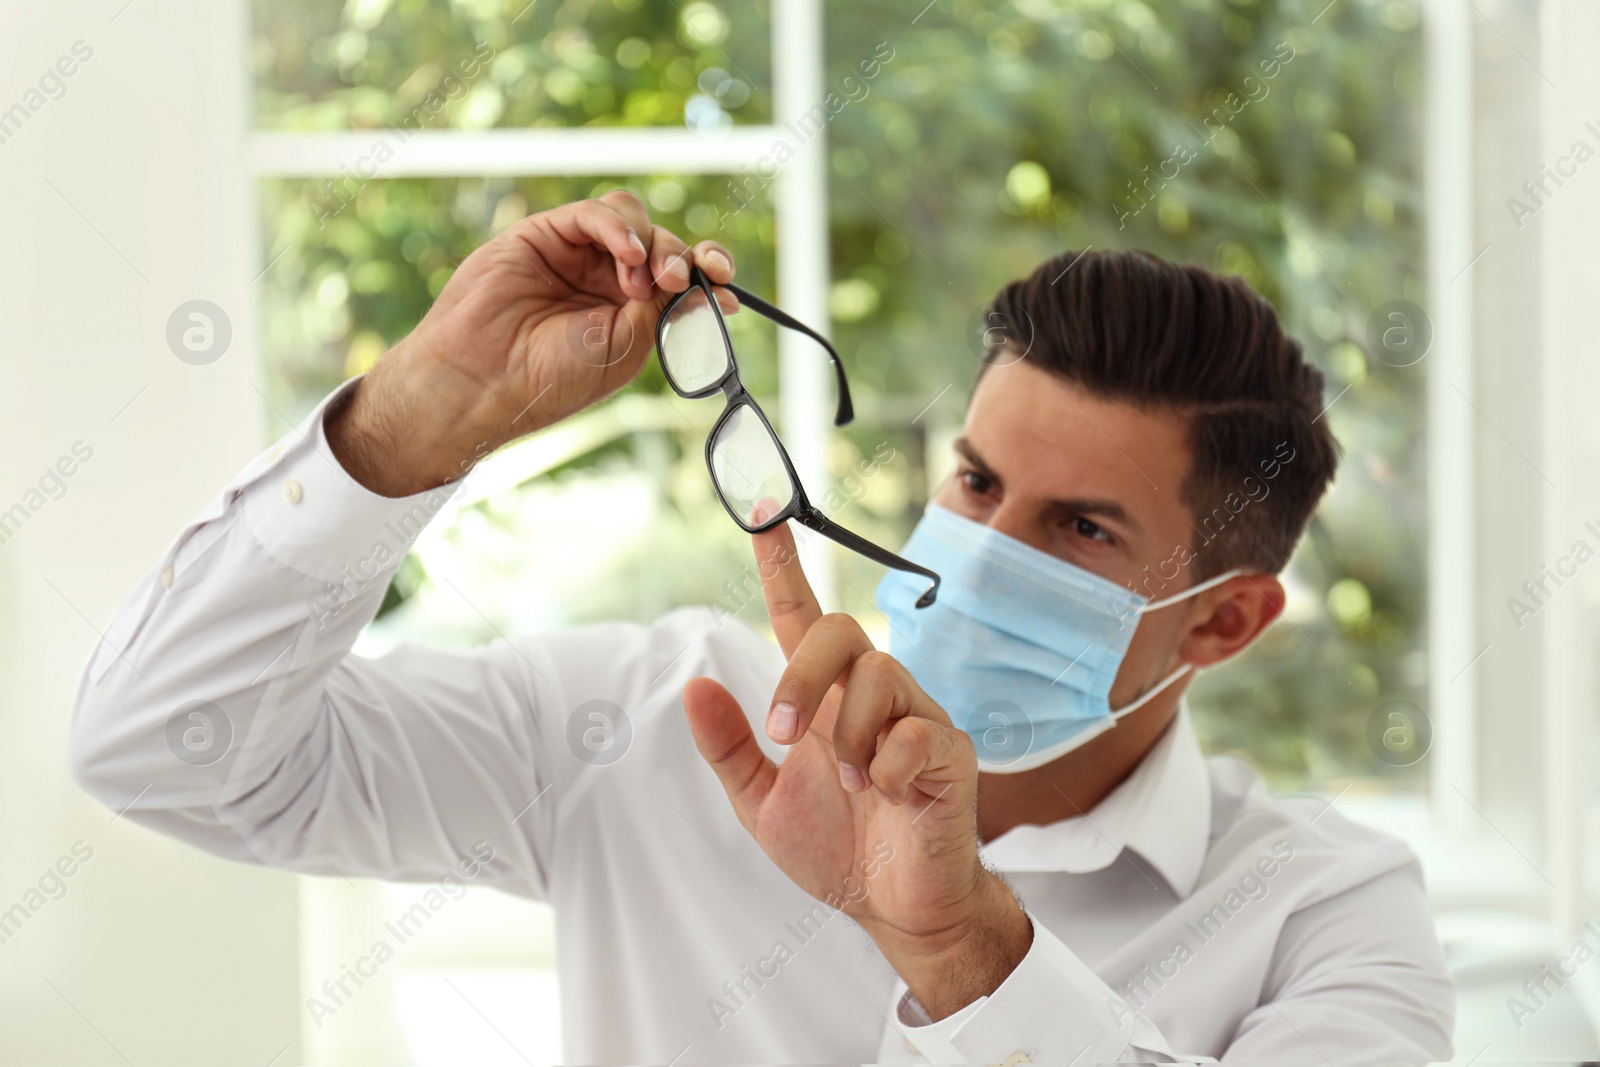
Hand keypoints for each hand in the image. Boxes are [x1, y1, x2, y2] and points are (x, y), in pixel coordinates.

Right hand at [327, 190, 738, 496]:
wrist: (486, 379)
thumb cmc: (551, 378)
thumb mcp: (627, 346)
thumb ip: (662, 305)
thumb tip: (700, 276)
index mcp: (630, 314)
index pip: (679, 277)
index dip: (706, 269)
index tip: (724, 277)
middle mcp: (605, 281)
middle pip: (662, 243)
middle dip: (681, 256)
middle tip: (681, 277)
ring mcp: (576, 256)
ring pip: (633, 219)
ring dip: (651, 241)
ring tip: (642, 278)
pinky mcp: (546, 234)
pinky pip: (595, 213)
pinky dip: (619, 227)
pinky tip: (627, 255)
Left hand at [681, 520, 1032, 1020]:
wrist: (896, 909)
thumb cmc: (837, 849)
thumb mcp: (761, 804)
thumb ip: (730, 747)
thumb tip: (695, 685)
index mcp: (826, 701)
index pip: (802, 616)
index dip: (782, 565)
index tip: (762, 513)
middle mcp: (873, 695)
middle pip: (841, 631)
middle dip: (801, 677)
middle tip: (785, 736)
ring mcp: (917, 718)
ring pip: (880, 673)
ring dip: (848, 735)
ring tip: (849, 787)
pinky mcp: (951, 752)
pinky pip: (916, 735)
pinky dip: (887, 770)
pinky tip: (888, 799)